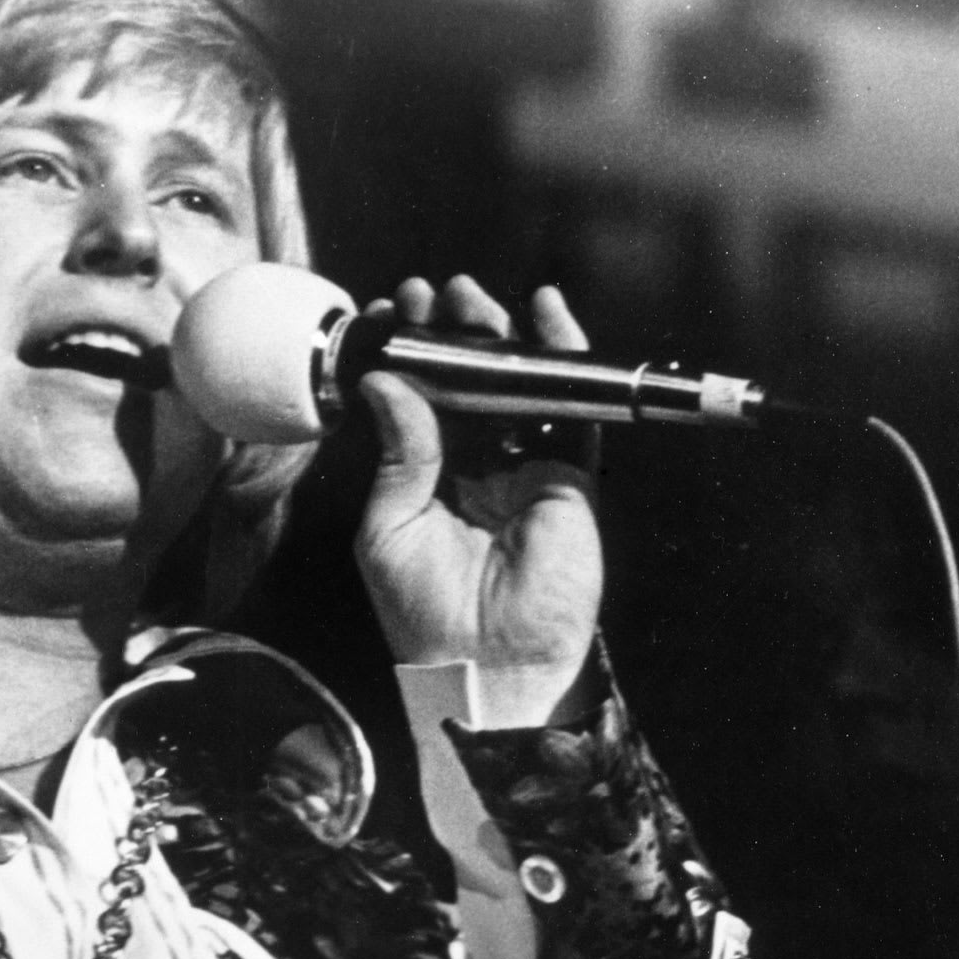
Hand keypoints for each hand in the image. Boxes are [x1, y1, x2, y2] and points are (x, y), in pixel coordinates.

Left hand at [353, 276, 602, 728]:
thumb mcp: (389, 526)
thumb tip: (386, 381)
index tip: (390, 314)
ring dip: (498, 336)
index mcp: (423, 476)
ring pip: (516, 385)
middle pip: (466, 382)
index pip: (416, 400)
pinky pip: (572, 408)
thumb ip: (397, 452)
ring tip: (472, 297)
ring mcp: (523, 466)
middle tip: (431, 293)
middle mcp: (473, 465)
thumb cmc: (426, 611)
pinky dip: (565, 361)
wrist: (488, 664)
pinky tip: (548, 316)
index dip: (407, 355)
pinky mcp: (570, 474)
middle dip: (450, 333)